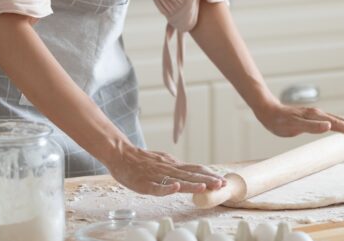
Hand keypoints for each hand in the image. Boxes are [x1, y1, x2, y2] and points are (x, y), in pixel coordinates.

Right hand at [104, 142, 226, 195]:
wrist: (121, 153)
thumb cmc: (141, 160)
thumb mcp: (163, 161)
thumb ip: (176, 168)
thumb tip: (192, 172)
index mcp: (173, 165)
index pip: (195, 169)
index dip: (208, 174)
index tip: (222, 179)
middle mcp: (168, 168)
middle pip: (190, 174)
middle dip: (207, 180)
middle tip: (222, 184)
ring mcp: (157, 175)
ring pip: (177, 180)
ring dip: (192, 184)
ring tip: (205, 187)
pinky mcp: (144, 182)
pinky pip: (156, 187)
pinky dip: (166, 188)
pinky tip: (176, 188)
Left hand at [256, 102, 343, 138]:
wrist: (269, 110)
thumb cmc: (279, 121)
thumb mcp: (293, 126)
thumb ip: (311, 126)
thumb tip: (329, 126)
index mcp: (317, 116)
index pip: (338, 124)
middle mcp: (320, 114)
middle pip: (342, 121)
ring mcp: (318, 115)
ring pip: (339, 119)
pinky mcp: (314, 117)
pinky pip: (333, 119)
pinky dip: (343, 120)